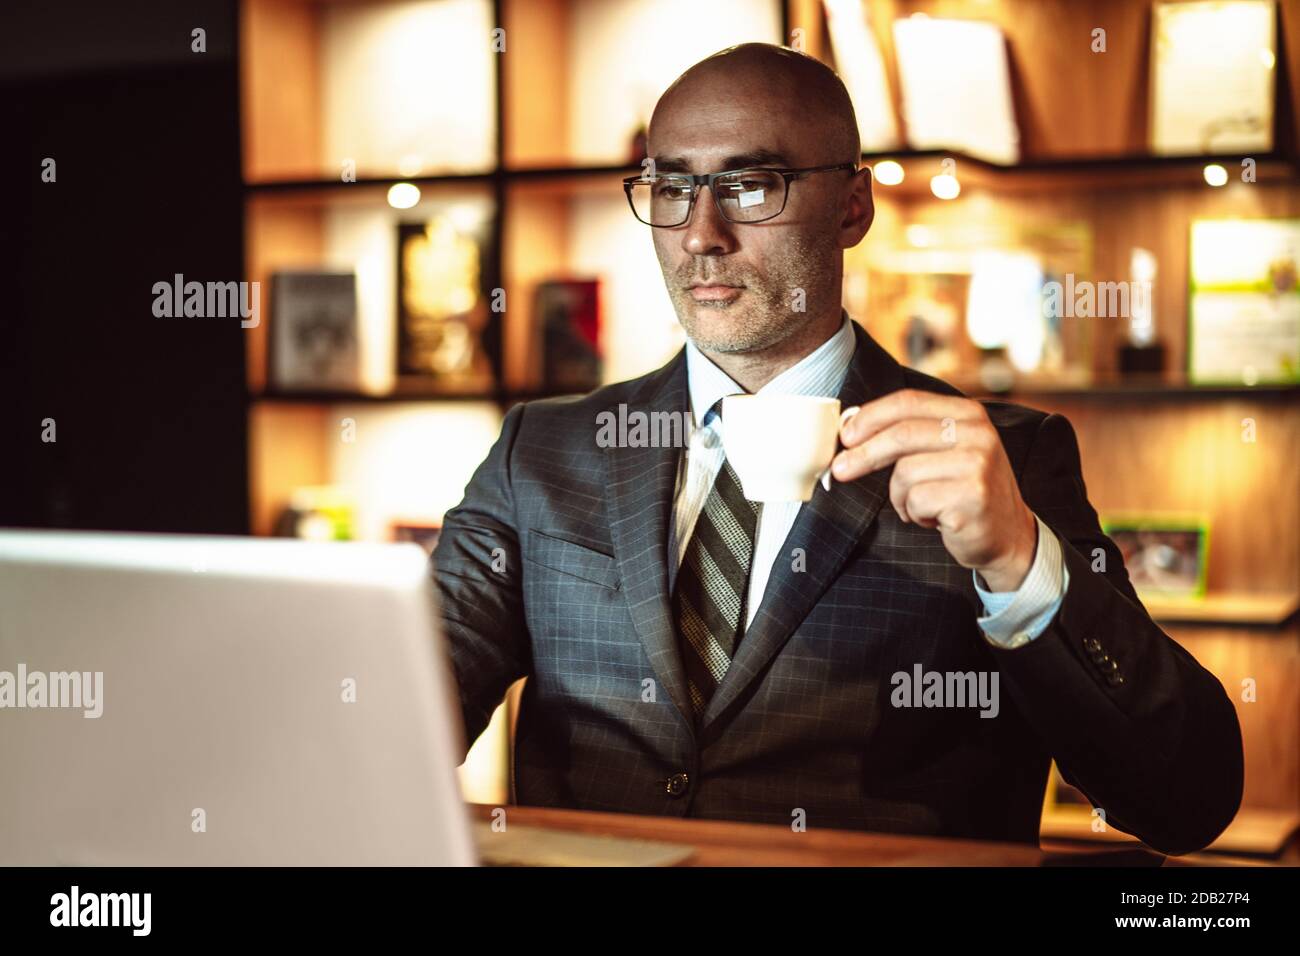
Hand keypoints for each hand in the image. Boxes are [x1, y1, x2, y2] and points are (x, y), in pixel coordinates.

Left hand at [831, 390, 1037, 591]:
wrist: (1008, 535)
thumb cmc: (964, 491)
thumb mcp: (945, 451)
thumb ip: (909, 434)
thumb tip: (850, 425)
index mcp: (968, 413)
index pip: (908, 402)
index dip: (870, 416)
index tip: (845, 435)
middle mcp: (977, 433)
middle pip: (901, 434)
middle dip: (863, 454)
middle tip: (839, 470)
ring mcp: (977, 463)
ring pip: (905, 472)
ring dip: (900, 496)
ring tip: (920, 505)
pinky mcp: (972, 495)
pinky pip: (916, 500)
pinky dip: (914, 513)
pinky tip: (935, 518)